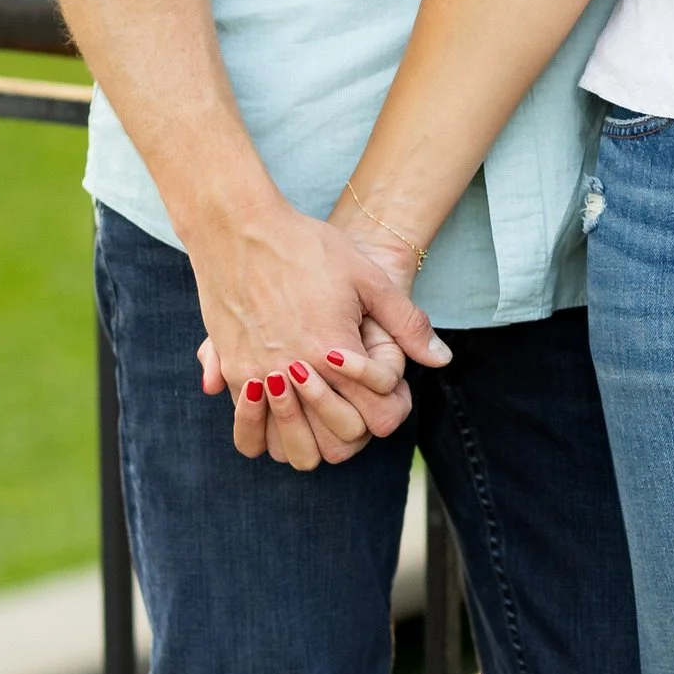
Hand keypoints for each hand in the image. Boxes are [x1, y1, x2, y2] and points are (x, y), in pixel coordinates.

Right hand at [185, 202, 446, 467]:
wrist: (240, 226)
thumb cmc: (308, 247)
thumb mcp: (369, 278)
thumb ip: (407, 324)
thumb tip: (442, 359)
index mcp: (334, 351)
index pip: (378, 413)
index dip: (391, 403)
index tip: (385, 382)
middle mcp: (295, 371)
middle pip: (340, 440)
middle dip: (357, 428)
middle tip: (358, 404)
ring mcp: (257, 375)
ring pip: (290, 447)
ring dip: (311, 441)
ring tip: (320, 419)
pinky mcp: (230, 369)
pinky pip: (248, 429)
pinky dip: (268, 432)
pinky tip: (283, 413)